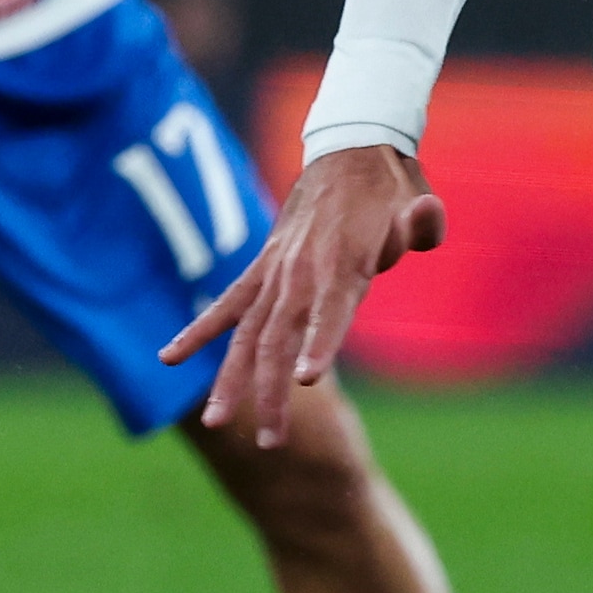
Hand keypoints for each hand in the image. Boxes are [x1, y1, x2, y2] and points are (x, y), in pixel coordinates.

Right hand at [164, 142, 445, 444]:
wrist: (350, 149)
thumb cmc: (389, 188)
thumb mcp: (415, 204)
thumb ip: (421, 222)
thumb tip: (425, 216)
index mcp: (342, 263)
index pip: (330, 312)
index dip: (319, 343)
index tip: (307, 380)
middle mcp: (301, 273)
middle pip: (280, 341)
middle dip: (273, 394)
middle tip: (271, 443)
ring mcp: (276, 272)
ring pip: (246, 335)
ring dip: (232, 380)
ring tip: (216, 421)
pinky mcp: (262, 268)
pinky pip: (225, 304)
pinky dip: (197, 330)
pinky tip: (167, 358)